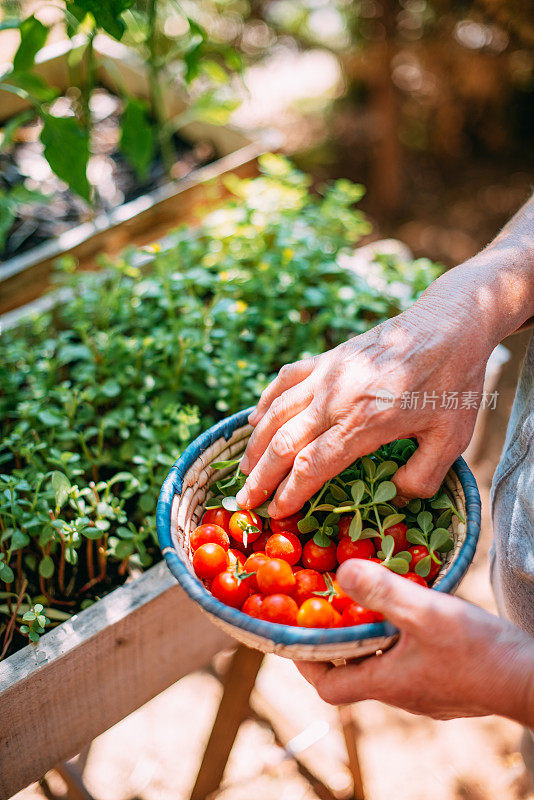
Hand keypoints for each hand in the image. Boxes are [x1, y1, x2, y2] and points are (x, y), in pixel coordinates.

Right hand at [236, 296, 492, 516]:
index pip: (311, 467)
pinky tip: (255, 418)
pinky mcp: (328, 357)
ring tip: (243, 469)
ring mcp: (328, 374)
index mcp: (364, 423)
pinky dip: (265, 401)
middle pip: (283, 444)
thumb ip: (422, 476)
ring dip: (255, 444)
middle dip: (259, 477)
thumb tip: (394, 498)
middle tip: (244, 501)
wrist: (450, 323)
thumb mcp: (452, 438)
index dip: (289, 493)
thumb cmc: (455, 383)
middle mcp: (335, 399)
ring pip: (276, 413)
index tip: (274, 513)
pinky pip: (285, 380)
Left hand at [296, 560, 533, 723]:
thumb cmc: (478, 651)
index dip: (304, 662)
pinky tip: (408, 609)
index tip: (295, 633)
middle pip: (351, 671)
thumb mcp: (425, 612)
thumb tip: (342, 571)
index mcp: (384, 682)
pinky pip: (407, 659)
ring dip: (367, 634)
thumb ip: (383, 592)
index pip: (327, 686)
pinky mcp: (444, 682)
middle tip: (329, 604)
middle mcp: (399, 693)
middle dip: (335, 639)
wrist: (531, 679)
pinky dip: (396, 636)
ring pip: (381, 662)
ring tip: (366, 599)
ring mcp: (424, 690)